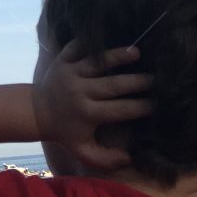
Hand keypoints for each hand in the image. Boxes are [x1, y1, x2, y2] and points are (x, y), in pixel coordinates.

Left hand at [32, 41, 152, 169]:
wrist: (36, 111)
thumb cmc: (65, 132)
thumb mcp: (83, 151)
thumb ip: (106, 159)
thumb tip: (130, 159)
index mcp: (88, 114)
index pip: (120, 110)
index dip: (141, 107)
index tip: (159, 104)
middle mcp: (80, 92)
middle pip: (113, 85)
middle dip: (137, 81)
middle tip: (157, 78)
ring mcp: (70, 73)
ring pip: (97, 63)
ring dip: (117, 56)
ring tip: (136, 52)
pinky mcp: (61, 60)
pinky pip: (76, 47)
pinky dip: (90, 42)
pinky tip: (107, 36)